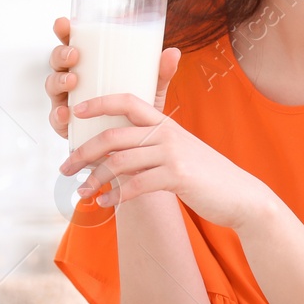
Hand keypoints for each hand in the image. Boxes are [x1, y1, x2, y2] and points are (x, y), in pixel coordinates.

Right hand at [43, 17, 182, 139]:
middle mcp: (74, 80)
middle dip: (61, 54)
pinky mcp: (67, 125)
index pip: (72, 42)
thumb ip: (160, 73)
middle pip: (58, 61)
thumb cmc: (137, 110)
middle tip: (75, 55)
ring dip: (59, 81)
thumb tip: (173, 52)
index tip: (65, 23)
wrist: (134, 148)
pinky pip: (56, 118)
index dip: (64, 30)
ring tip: (72, 81)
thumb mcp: (151, 89)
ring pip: (53, 85)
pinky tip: (66, 112)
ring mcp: (68, 101)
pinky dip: (58, 114)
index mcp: (89, 65)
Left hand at [58, 90, 280, 230]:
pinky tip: (106, 203)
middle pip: (113, 135)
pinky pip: (136, 185)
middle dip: (83, 152)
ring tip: (82, 193)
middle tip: (64, 168)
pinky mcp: (177, 176)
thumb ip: (151, 149)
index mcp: (165, 123)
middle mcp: (166, 133)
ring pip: (119, 162)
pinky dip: (115, 195)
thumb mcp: (180, 152)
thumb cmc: (205, 176)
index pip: (127, 100)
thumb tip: (116, 158)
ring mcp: (172, 154)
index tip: (76, 112)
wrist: (239, 195)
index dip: (99, 102)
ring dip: (94, 179)